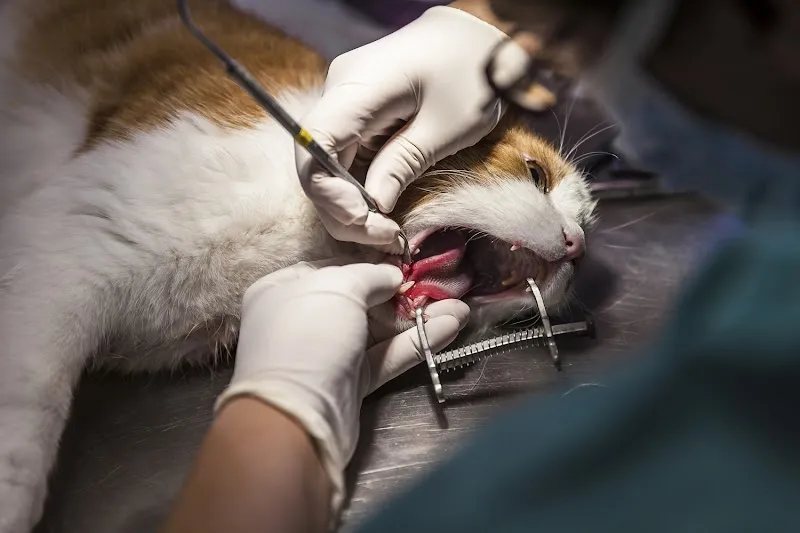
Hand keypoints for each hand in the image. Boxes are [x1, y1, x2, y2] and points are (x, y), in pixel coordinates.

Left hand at [215, 258, 469, 514]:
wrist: (297, 416)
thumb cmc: (309, 335)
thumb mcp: (338, 287)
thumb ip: (370, 275)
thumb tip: (392, 275)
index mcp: (284, 289)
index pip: (333, 269)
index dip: (370, 266)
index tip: (406, 264)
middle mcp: (304, 319)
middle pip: (360, 300)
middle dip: (402, 294)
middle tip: (442, 287)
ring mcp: (328, 354)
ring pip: (378, 331)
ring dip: (417, 319)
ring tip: (459, 309)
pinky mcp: (350, 384)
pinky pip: (385, 356)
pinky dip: (414, 343)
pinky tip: (449, 328)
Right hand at [295, 6, 508, 250]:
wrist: (476, 35)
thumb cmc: (471, 72)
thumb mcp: (447, 125)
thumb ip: (404, 163)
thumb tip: (373, 206)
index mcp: (356, 88)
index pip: (314, 148)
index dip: (330, 194)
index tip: (368, 222)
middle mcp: (337, 94)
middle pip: (315, 166)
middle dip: (344, 212)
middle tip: (386, 239)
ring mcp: (343, 106)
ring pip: (327, 170)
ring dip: (351, 209)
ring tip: (388, 233)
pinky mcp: (355, 119)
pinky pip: (344, 163)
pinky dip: (358, 194)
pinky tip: (383, 215)